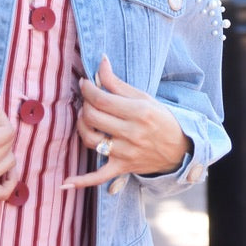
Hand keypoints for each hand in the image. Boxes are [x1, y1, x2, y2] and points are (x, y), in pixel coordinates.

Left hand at [61, 55, 191, 190]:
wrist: (180, 150)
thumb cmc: (161, 120)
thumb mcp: (144, 98)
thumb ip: (118, 83)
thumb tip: (101, 62)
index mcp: (138, 112)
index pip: (101, 98)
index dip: (87, 88)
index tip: (84, 83)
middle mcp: (132, 133)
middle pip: (92, 117)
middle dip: (84, 105)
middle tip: (87, 100)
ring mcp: (126, 153)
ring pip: (90, 140)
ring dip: (81, 126)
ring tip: (85, 118)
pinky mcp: (122, 168)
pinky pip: (99, 177)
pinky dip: (82, 181)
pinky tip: (65, 183)